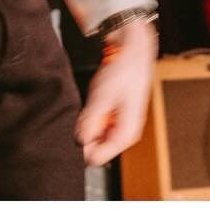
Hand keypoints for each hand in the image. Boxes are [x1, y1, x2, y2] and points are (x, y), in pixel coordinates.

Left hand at [76, 18, 157, 164]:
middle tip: (84, 114)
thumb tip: (80, 141)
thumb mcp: (102, 96)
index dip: (82, 147)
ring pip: (98, 137)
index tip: (75, 130)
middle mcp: (126, 133)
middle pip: (97, 149)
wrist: (133, 51)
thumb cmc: (123, 70)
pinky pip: (101, 126)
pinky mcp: (118, 117)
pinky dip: (94, 117)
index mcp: (126, 133)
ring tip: (93, 105)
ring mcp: (122, 125)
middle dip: (86, 135)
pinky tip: (96, 103)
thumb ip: (91, 121)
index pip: (97, 158)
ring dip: (90, 125)